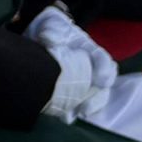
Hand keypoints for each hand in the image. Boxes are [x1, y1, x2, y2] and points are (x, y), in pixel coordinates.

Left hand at [22, 5, 114, 120]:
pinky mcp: (73, 90)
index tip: (101, 80)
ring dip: (89, 106)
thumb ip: (53, 30)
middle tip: (87, 107)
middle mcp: (91, 66)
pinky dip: (74, 110)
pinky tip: (67, 117)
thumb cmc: (51, 28)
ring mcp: (84, 79)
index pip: (102, 59)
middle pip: (104, 83)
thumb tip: (49, 39)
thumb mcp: (51, 24)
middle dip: (98, 97)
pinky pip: (78, 103)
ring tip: (80, 114)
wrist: (37, 35)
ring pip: (95, 96)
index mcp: (89, 50)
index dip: (104, 69)